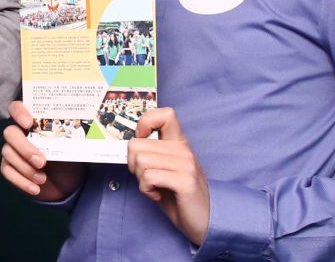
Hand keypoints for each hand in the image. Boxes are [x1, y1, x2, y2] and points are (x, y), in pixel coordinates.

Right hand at [0, 99, 84, 201]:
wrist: (65, 183)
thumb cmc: (68, 159)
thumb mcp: (71, 147)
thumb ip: (66, 139)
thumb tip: (75, 133)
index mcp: (33, 123)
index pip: (16, 108)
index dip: (18, 112)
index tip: (28, 123)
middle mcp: (19, 134)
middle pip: (10, 133)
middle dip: (25, 148)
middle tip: (41, 162)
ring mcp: (12, 150)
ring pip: (8, 153)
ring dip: (26, 168)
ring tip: (43, 179)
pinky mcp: (9, 167)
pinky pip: (7, 171)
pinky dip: (21, 181)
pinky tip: (35, 188)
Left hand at [128, 107, 210, 245]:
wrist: (204, 221)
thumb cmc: (178, 195)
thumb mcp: (164, 168)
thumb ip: (151, 153)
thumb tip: (130, 144)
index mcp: (179, 143)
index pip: (164, 114)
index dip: (145, 123)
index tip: (143, 142)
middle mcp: (184, 150)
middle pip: (136, 144)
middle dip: (133, 165)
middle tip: (148, 177)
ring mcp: (186, 165)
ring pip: (140, 160)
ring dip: (140, 179)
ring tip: (155, 186)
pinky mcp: (185, 181)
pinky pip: (149, 177)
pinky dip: (146, 190)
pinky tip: (158, 195)